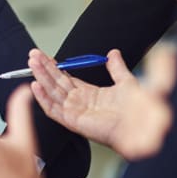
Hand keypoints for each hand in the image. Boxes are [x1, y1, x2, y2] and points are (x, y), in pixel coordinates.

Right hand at [29, 48, 172, 159]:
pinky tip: (36, 86)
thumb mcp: (126, 81)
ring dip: (41, 78)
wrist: (144, 123)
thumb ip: (117, 67)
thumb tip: (113, 54)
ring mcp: (75, 112)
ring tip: (32, 64)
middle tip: (33, 55)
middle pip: (55, 83)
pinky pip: (54, 110)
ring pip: (52, 93)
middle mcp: (80, 103)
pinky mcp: (73, 121)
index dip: (54, 67)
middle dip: (43, 69)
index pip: (66, 78)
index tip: (44, 56)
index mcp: (90, 94)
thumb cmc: (138, 109)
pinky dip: (43, 98)